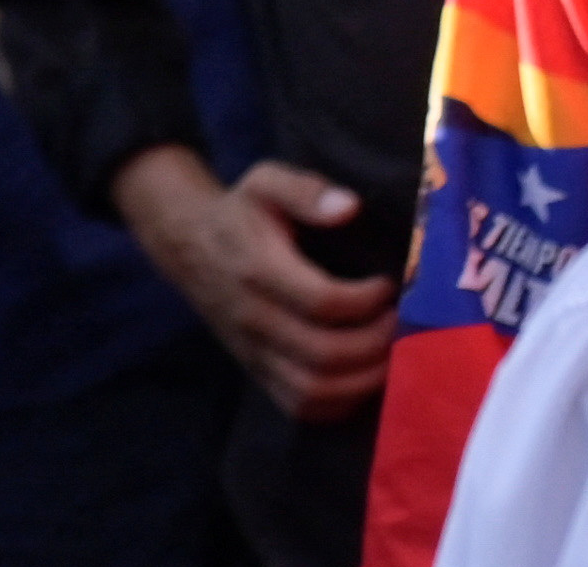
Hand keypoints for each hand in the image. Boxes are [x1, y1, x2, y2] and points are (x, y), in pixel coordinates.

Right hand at [110, 148, 397, 420]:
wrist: (187, 244)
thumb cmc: (239, 212)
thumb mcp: (266, 181)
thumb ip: (306, 190)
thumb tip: (350, 207)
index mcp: (258, 270)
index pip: (322, 302)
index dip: (366, 300)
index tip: (388, 284)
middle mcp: (253, 318)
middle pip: (324, 355)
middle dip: (375, 344)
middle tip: (400, 322)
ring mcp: (253, 351)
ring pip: (313, 390)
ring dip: (363, 381)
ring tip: (390, 355)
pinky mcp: (256, 371)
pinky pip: (300, 406)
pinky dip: (340, 402)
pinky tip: (363, 378)